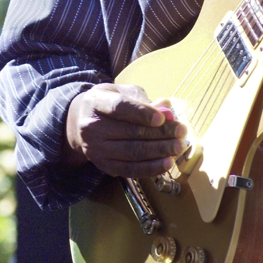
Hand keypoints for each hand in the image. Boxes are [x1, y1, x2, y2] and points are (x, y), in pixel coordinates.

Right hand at [64, 83, 187, 177]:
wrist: (80, 122)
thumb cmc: (108, 103)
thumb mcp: (122, 92)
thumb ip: (143, 99)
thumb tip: (166, 107)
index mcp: (96, 102)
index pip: (119, 108)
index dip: (142, 113)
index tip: (163, 117)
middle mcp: (92, 127)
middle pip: (130, 132)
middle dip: (160, 134)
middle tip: (181, 132)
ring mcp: (96, 149)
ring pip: (132, 153)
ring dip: (159, 151)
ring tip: (178, 147)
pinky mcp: (103, 165)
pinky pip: (129, 170)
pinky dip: (150, 168)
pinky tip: (167, 163)